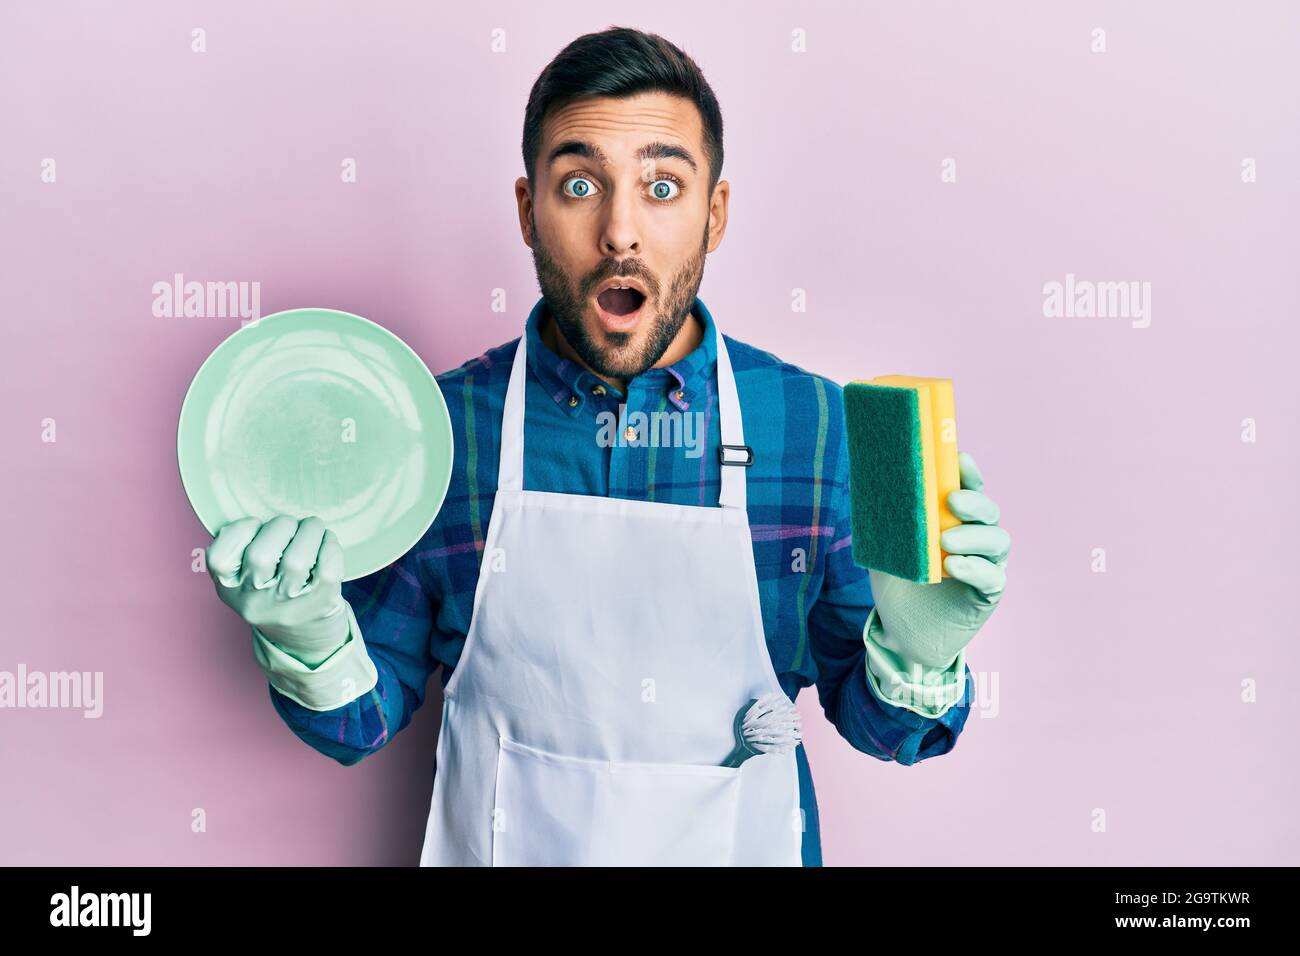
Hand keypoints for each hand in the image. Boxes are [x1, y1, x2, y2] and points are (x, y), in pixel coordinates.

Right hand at [206, 515, 350, 664]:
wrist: (303, 642)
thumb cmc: (273, 594)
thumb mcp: (244, 579)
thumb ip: (242, 550)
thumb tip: (264, 508)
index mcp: (229, 589)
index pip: (218, 557)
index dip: (240, 531)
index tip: (257, 526)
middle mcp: (254, 601)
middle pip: (261, 554)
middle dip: (281, 526)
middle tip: (292, 525)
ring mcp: (288, 606)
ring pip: (297, 560)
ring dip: (310, 531)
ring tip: (313, 528)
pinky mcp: (320, 604)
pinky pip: (327, 568)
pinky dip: (331, 547)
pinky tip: (327, 543)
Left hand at [867, 451, 1009, 672]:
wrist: (900, 631)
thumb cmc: (896, 582)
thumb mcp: (883, 546)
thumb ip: (883, 519)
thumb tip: (868, 481)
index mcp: (954, 519)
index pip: (969, 488)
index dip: (968, 472)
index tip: (959, 459)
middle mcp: (975, 537)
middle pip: (989, 511)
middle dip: (974, 502)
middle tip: (951, 502)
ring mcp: (986, 564)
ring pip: (998, 541)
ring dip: (974, 536)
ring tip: (946, 543)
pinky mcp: (987, 594)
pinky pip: (993, 577)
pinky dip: (976, 569)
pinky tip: (954, 567)